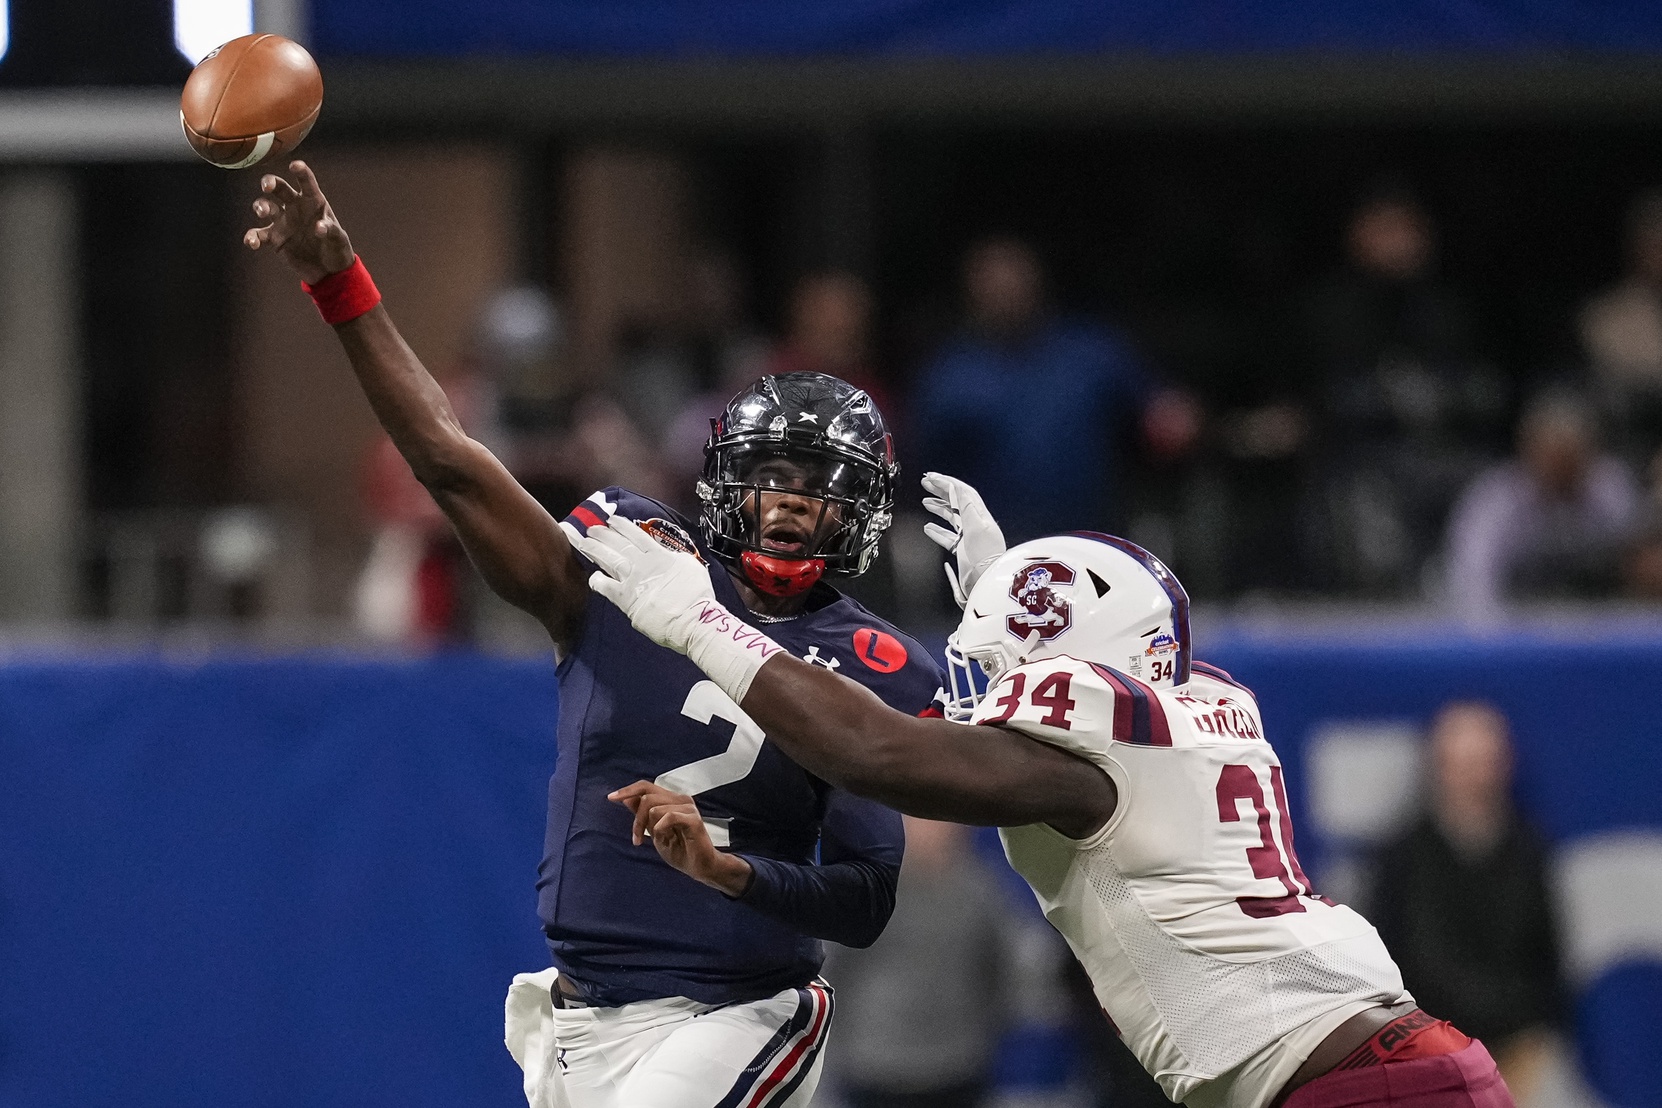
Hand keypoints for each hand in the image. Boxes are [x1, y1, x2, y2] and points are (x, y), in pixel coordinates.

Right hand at [242, 160, 354, 284]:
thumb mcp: (339, 240)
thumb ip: (331, 231)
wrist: (327, 269)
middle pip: (279, 188)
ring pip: (265, 206)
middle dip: (271, 182)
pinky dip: (253, 237)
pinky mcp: (274, 238)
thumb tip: (319, 228)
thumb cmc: (336, 248)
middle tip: (267, 187)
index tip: (295, 165)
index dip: (300, 172)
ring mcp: (282, 221)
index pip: (306, 182)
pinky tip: (252, 243)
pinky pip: (259, 234)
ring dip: (261, 206)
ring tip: (264, 212)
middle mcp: (295, 206)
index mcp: (313, 201)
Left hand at [564, 515, 717, 653]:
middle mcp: (642, 564)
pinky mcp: (624, 599)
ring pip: (608, 559)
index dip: (622, 526)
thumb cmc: (697, 596)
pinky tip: (592, 576)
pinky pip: (605, 587)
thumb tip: (671, 557)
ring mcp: (631, 580)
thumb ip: (677, 559)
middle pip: (618, 544)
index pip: (637, 535)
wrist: (691, 619)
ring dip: (595, 549)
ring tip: (584, 542)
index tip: (612, 519)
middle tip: (592, 528)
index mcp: (660, 555)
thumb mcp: (692, 566)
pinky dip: (597, 581)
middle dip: (603, 534)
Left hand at [608, 780, 752, 895]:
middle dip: (637, 819)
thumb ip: (643, 814)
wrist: (699, 867)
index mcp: (671, 799)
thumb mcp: (654, 831)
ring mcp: (688, 808)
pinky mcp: (693, 819)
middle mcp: (680, 799)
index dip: (627, 790)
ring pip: (655, 808)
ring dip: (648, 828)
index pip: (646, 786)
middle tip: (636, 838)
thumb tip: (627, 798)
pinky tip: (666, 838)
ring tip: (657, 841)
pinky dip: (662, 829)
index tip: (611, 798)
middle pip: (646, 797)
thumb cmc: (680, 850)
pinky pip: (669, 816)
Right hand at [921, 472, 1005, 607]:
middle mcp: (975, 524)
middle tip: (926, 483)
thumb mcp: (977, 528)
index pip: (962, 493)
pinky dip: (937, 531)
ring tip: (925, 502)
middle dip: (941, 491)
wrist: (987, 582)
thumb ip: (966, 508)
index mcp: (979, 516)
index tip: (931, 477)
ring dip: (938, 508)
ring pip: (951, 517)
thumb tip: (958, 489)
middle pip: (956, 502)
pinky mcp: (963, 550)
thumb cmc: (986, 557)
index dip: (947, 483)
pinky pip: (947, 536)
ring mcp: (969, 537)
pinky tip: (928, 528)